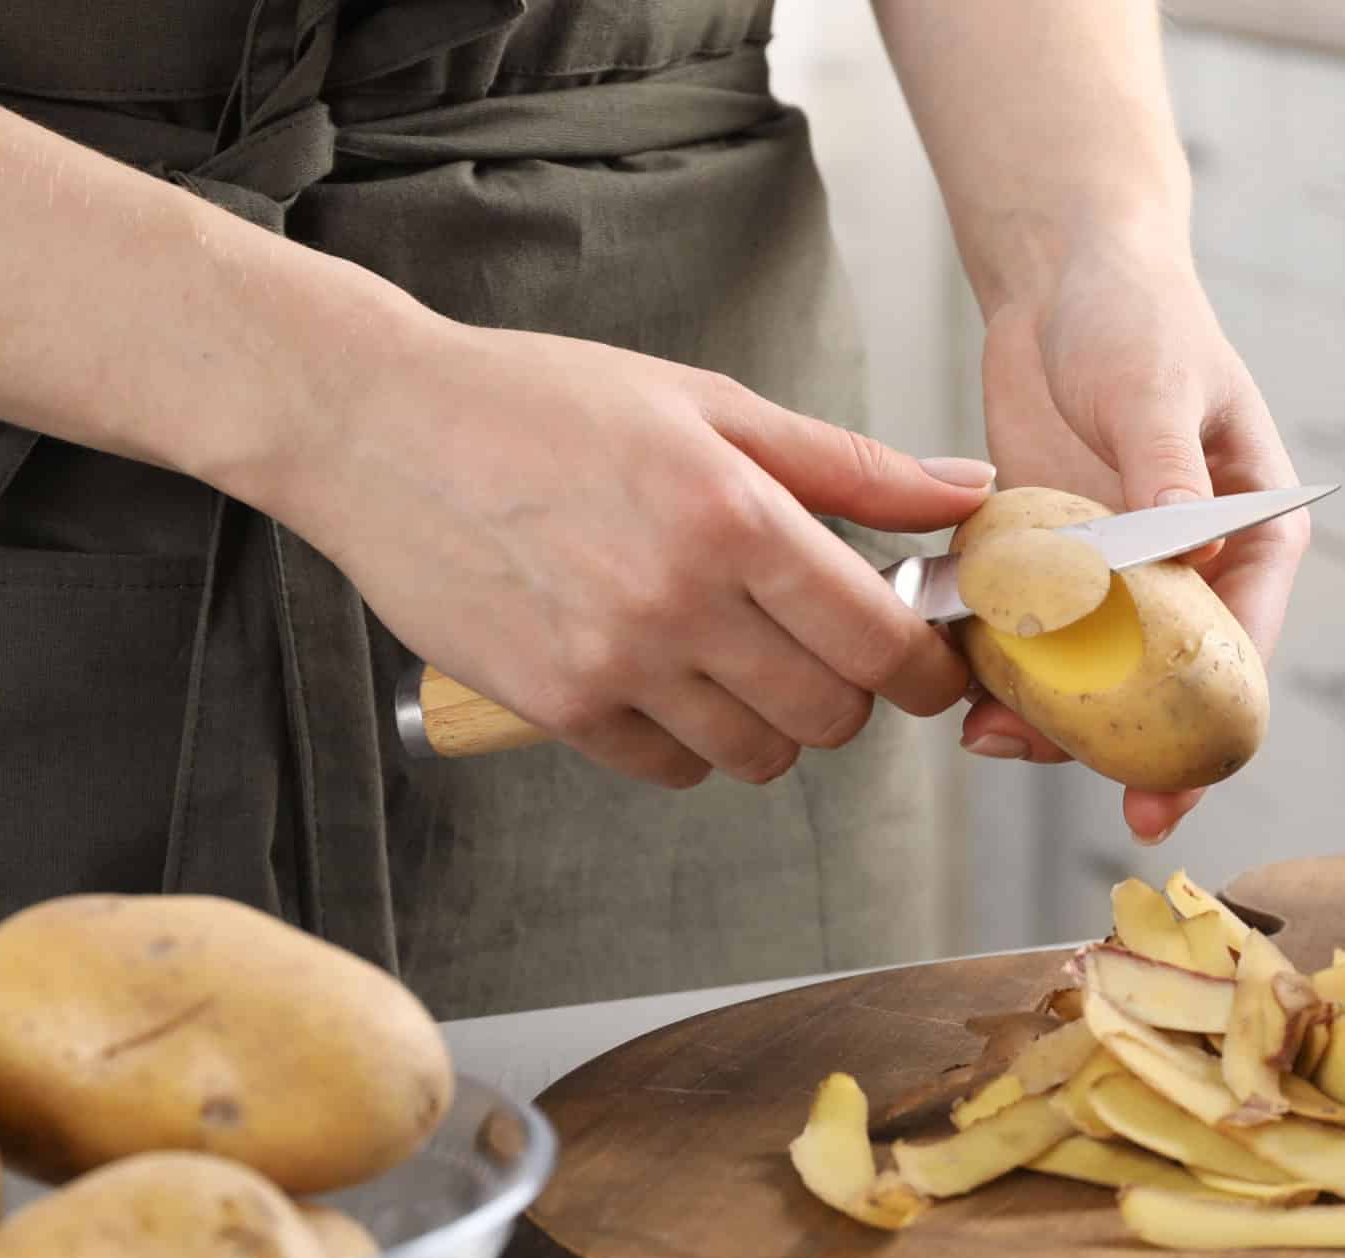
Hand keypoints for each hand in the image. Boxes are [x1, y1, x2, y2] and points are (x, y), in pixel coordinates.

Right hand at [230, 314, 993, 788]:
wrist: (376, 426)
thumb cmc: (542, 402)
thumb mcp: (709, 404)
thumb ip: (849, 467)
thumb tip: (968, 494)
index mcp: (733, 515)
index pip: (879, 641)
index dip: (923, 665)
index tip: (923, 657)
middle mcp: (679, 600)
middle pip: (832, 714)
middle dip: (852, 691)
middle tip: (825, 645)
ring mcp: (614, 663)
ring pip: (760, 754)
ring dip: (773, 721)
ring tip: (740, 655)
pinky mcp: (556, 706)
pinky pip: (672, 769)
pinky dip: (693, 742)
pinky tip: (670, 678)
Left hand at [961, 233, 1308, 842]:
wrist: (1062, 274)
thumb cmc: (1138, 312)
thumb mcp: (1157, 386)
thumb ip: (1166, 472)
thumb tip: (1186, 552)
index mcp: (1252, 539)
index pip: (1242, 650)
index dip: (1207, 728)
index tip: (1167, 788)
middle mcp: (1192, 573)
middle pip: (1162, 686)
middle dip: (1113, 741)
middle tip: (1049, 763)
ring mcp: (1118, 576)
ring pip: (1092, 674)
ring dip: (1044, 711)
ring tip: (988, 732)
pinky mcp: (1053, 564)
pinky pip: (1032, 634)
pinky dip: (1000, 663)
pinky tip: (961, 683)